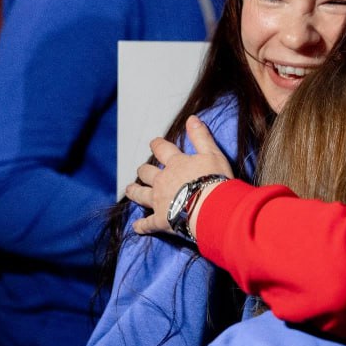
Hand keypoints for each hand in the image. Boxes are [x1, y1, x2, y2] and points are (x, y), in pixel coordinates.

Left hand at [126, 116, 233, 236]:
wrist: (212, 208)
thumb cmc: (215, 180)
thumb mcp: (212, 154)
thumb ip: (201, 137)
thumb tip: (191, 118)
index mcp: (175, 164)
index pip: (162, 149)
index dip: (157, 145)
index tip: (154, 143)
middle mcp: (163, 180)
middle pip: (147, 172)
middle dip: (144, 170)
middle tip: (142, 170)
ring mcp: (159, 201)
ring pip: (141, 194)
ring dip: (135, 191)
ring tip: (130, 189)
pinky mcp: (160, 220)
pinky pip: (147, 224)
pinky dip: (141, 226)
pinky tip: (137, 227)